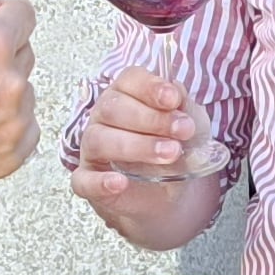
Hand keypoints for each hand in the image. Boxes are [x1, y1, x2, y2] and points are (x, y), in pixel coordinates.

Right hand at [0, 0, 38, 205]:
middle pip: (24, 53)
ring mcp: (13, 124)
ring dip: (3, 92)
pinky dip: (4, 125)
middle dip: (0, 54)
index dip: (6, 13)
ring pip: (23, 93)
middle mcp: (9, 85)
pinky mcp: (10, 156)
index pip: (23, 14)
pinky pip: (23, 128)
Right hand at [67, 65, 227, 198]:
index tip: (174, 99)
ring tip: (169, 154)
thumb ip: (185, 110)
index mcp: (127, 95)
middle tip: (182, 131)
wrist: (166, 195)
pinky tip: (120, 183)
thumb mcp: (189, 127)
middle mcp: (104, 118)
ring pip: (100, 140)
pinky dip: (101, 182)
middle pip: (114, 108)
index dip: (151, 87)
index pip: (130, 80)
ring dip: (136, 146)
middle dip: (151, 119)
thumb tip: (179, 96)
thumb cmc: (172, 150)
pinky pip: (84, 180)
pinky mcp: (87, 181)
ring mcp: (91, 150)